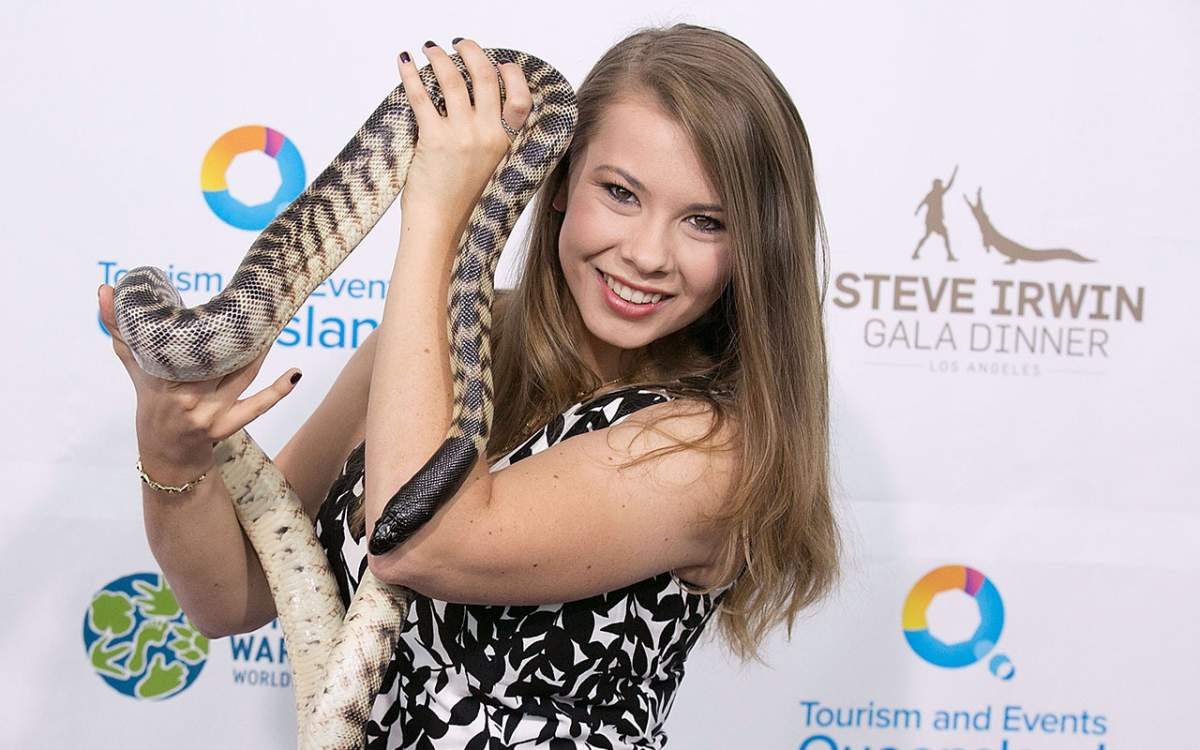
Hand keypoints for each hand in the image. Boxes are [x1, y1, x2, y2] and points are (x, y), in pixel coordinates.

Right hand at [98, 283, 301, 465]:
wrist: (164, 454)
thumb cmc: (153, 402)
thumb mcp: (135, 367)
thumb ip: (120, 329)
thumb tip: (105, 289)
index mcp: (161, 379)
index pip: (183, 346)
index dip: (204, 323)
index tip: (223, 298)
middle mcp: (185, 398)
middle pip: (218, 358)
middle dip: (239, 333)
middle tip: (259, 304)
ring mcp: (208, 414)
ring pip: (241, 375)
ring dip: (261, 351)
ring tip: (274, 324)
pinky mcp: (227, 427)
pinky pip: (257, 406)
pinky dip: (278, 391)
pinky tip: (295, 373)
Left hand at [396, 38, 531, 236]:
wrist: (443, 230)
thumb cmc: (467, 206)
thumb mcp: (495, 174)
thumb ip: (497, 146)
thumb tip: (487, 118)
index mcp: (508, 145)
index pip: (521, 99)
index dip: (512, 75)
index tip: (500, 63)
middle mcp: (489, 136)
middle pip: (485, 77)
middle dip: (471, 51)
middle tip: (459, 44)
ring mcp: (462, 136)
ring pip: (453, 79)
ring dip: (439, 57)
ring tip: (430, 50)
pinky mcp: (433, 140)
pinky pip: (421, 96)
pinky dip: (410, 75)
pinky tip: (404, 63)